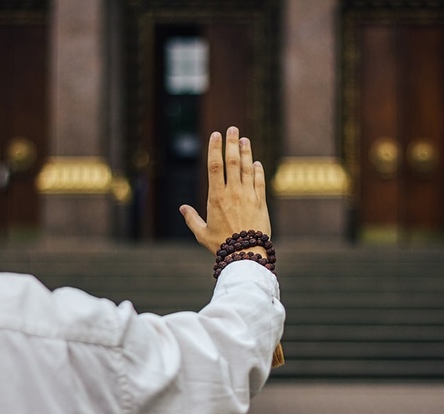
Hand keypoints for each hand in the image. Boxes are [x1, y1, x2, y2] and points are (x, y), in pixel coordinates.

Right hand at [180, 126, 271, 255]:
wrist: (246, 254)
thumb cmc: (221, 245)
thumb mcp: (202, 233)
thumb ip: (192, 219)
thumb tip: (182, 208)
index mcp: (216, 197)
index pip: (215, 166)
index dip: (215, 148)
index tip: (216, 135)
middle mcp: (233, 192)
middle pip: (232, 161)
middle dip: (232, 142)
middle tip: (232, 128)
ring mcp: (249, 196)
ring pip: (247, 168)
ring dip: (246, 152)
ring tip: (244, 140)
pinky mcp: (261, 202)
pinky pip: (260, 182)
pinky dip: (258, 171)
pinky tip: (256, 163)